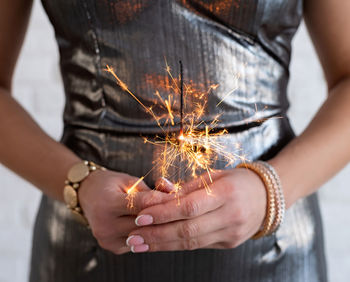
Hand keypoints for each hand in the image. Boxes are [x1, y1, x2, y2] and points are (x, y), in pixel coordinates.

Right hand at [77, 169, 174, 254]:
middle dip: (166, 216)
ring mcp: (108, 239)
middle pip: (145, 224)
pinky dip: (150, 234)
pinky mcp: (113, 247)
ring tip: (176, 218)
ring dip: (160, 227)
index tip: (181, 197)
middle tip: (184, 210)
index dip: (163, 201)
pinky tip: (161, 227)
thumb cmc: (110, 184)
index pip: (142, 204)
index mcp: (107, 204)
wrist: (87, 195)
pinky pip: (138, 242)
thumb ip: (149, 191)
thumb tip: (174, 197)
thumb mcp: (128, 181)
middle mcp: (105, 225)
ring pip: (144, 236)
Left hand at [126, 168, 266, 251]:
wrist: (266, 197)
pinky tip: (159, 243)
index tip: (140, 217)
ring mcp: (232, 233)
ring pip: (191, 242)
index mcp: (226, 193)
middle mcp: (230, 216)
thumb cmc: (235, 181)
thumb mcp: (213, 176)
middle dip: (156, 235)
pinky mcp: (229, 243)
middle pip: (187, 230)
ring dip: (162, 244)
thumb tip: (156, 193)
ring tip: (139, 244)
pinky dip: (176, 245)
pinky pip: (198, 245)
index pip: (188, 207)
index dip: (162, 214)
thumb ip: (185, 188)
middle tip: (132, 237)